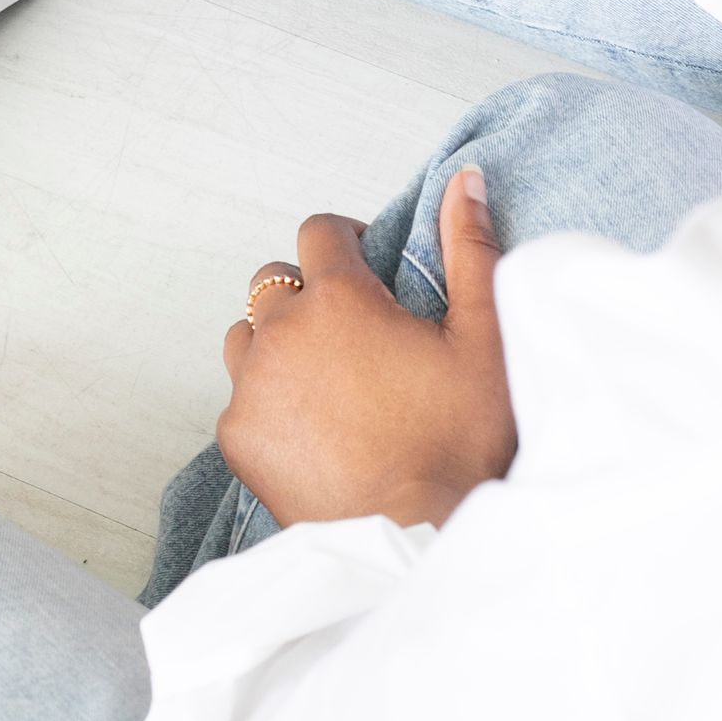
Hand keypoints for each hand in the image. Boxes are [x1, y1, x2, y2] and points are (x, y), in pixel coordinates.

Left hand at [218, 167, 515, 530]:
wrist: (417, 539)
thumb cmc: (459, 442)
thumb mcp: (484, 337)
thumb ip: (471, 249)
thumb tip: (464, 181)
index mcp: (340, 297)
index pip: (320, 232)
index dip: (347, 241)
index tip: (369, 268)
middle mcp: (284, 332)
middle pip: (274, 281)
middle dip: (308, 292)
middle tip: (351, 332)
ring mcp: (252, 387)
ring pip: (246, 337)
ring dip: (276, 343)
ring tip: (323, 377)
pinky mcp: (239, 438)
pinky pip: (238, 398)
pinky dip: (264, 402)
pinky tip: (307, 428)